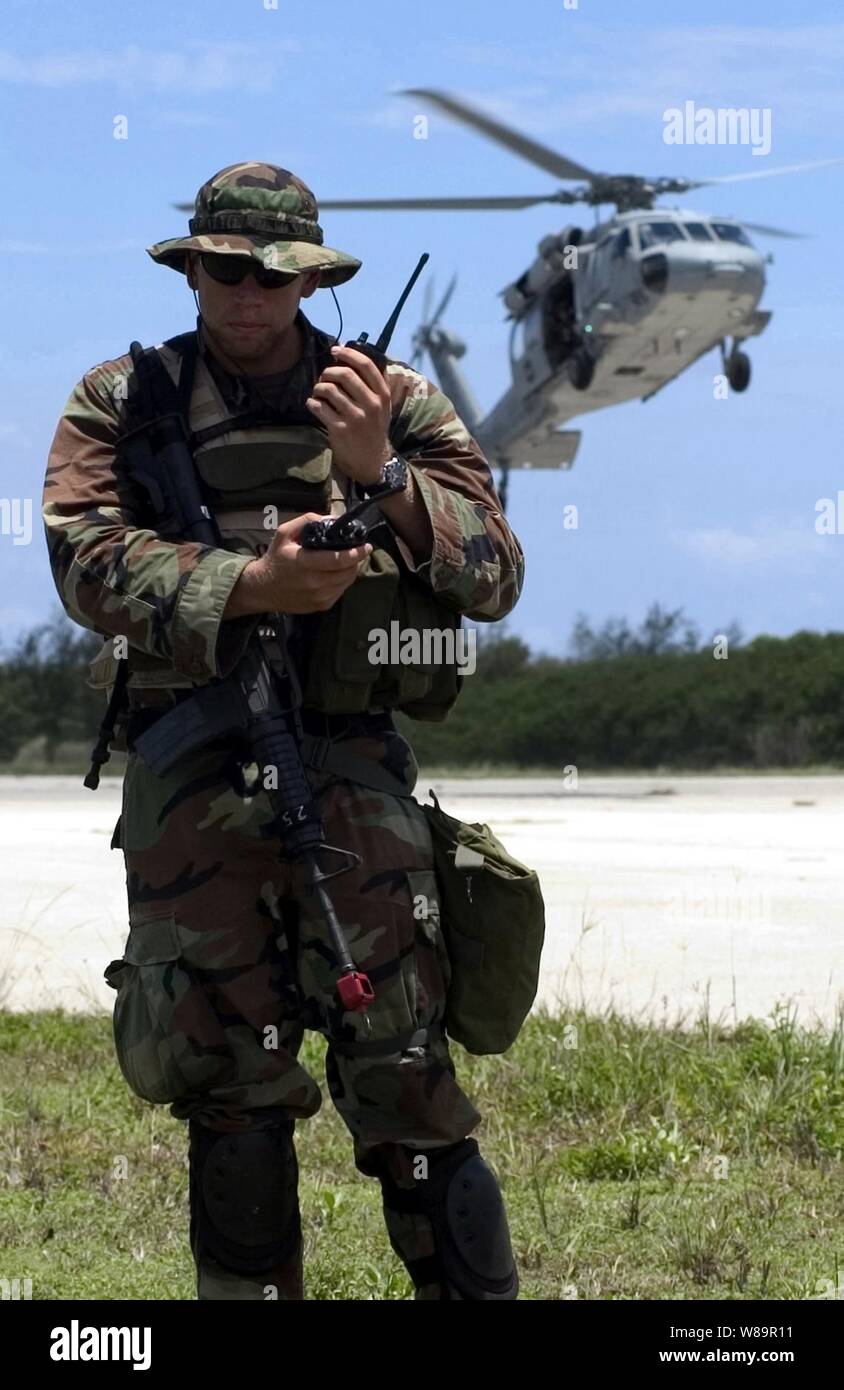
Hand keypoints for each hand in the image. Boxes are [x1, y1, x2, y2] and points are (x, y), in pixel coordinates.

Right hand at [224, 513, 371, 617]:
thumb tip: (331, 520)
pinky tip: (336, 574)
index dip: (356, 553)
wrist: (263, 589)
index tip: (366, 546)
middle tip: (356, 551)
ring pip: (347, 582)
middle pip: (347, 572)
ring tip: (348, 561)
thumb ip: (306, 521)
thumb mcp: (284, 533)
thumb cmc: (275, 559)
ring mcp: (318, 597)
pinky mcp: (321, 606)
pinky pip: (341, 592)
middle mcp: (313, 583)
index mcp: (305, 563)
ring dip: (351, 570)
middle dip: (356, 560)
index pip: (339, 560)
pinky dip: (343, 581)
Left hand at [306, 345, 392, 484]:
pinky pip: (319, 407)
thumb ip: (371, 384)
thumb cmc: (373, 428)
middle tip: (324, 378)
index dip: (348, 353)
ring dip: (318, 387)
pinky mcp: (340, 429)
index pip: (367, 365)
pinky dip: (312, 403)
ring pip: (329, 389)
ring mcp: (356, 417)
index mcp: (382, 395)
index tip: (335, 350)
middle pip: (345, 374)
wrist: (372, 461)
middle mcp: (372, 404)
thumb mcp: (382, 406)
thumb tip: (349, 355)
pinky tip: (314, 405)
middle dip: (328, 372)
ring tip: (318, 393)